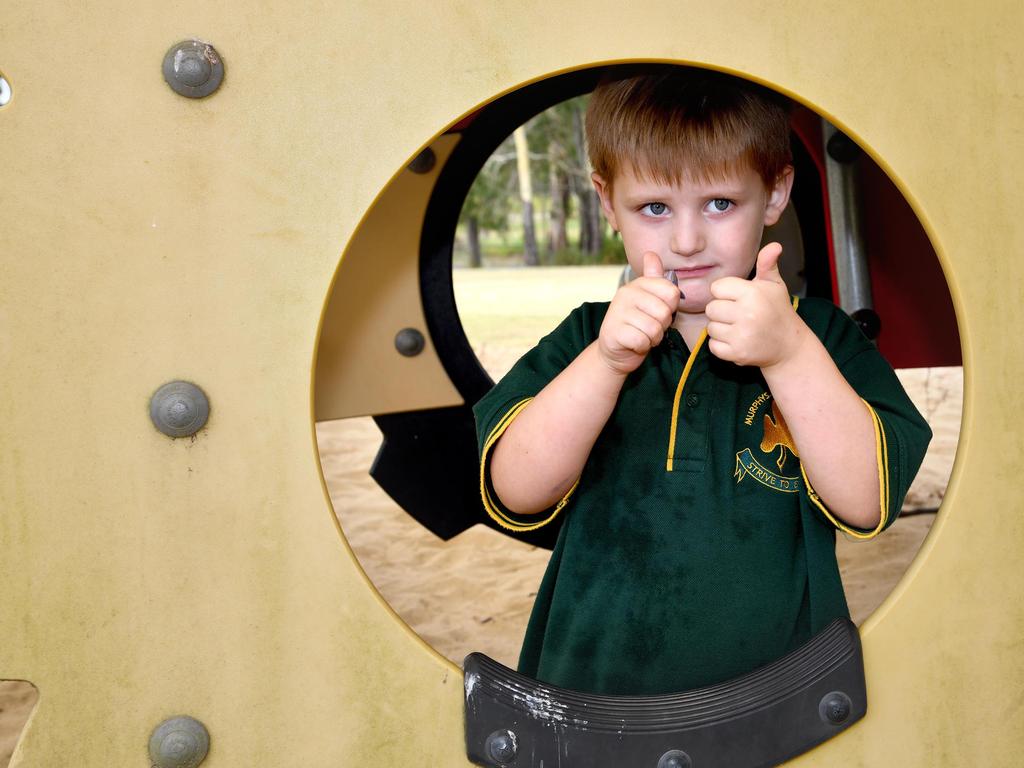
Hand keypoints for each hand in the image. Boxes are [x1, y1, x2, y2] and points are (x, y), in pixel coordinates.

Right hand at [598, 252, 681, 374]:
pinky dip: (642, 346)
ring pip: (654, 328)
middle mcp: (625, 294)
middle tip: (648, 326)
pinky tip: (634, 343)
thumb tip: (651, 253)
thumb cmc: (637, 324)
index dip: (671, 308)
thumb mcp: (647, 299)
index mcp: (637, 284)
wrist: (615, 350)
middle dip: (661, 326)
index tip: (658, 311)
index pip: (672, 292)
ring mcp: (617, 312)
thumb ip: (653, 278)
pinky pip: (642, 341)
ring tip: (642, 335)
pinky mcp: (614, 332)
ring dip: (653, 338)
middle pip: (664, 312)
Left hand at [705, 242, 803, 367]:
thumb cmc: (778, 311)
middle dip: (721, 311)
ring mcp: (742, 335)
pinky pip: (713, 345)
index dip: (725, 292)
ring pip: (710, 327)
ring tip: (739, 327)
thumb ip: (767, 264)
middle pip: (711, 308)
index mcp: (752, 293)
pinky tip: (737, 340)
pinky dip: (721, 345)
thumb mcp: (774, 285)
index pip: (717, 288)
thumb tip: (774, 245)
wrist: (789, 345)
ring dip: (721, 328)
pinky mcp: (737, 353)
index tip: (738, 298)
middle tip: (738, 314)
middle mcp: (747, 314)